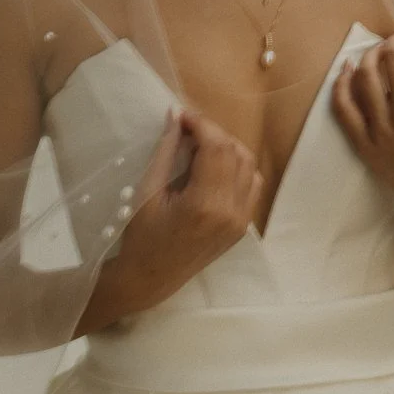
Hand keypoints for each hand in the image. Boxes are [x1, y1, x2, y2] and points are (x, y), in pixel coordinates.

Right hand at [112, 110, 261, 311]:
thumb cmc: (141, 237)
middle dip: (213, 133)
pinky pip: (252, 184)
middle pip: (235, 152)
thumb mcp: (147, 191)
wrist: (151, 278)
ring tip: (200, 147)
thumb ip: (165, 150)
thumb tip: (175, 115)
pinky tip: (215, 168)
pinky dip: (238, 167)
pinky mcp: (243, 226)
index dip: (201, 124)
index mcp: (204, 204)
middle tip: (187, 130)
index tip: (182, 117)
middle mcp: (230, 211)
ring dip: (228, 148)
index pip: (216, 147)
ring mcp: (241, 220)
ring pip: (248, 165)